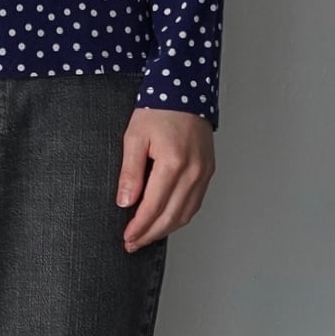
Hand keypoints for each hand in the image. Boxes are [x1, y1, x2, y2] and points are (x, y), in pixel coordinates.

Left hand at [116, 108, 215, 251]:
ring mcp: (204, 173)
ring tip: (146, 236)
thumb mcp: (134, 137)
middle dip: (150, 234)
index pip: (154, 206)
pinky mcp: (208, 172)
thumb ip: (130, 172)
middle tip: (133, 243)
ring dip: (165, 230)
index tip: (127, 238)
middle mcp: (194, 171)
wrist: (186, 91)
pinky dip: (179, 217)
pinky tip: (165, 221)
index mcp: (173, 162)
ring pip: (186, 214)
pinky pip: (195, 203)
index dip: (139, 227)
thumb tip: (126, 202)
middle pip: (171, 216)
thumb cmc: (158, 109)